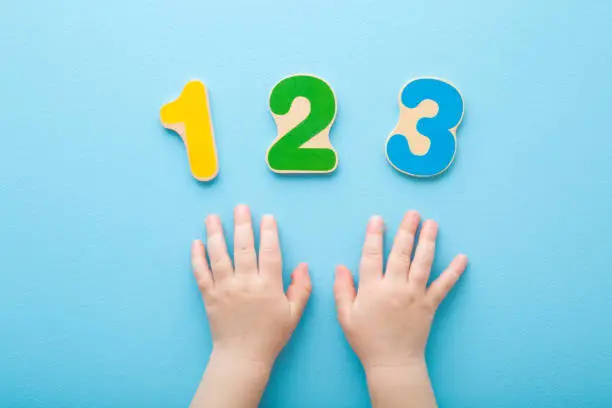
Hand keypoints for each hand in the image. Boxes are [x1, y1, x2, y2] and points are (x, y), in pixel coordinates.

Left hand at [192, 204, 311, 365]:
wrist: (243, 356)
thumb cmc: (271, 335)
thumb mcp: (294, 314)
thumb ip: (301, 288)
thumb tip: (303, 265)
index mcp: (268, 286)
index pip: (269, 252)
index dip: (269, 233)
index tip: (267, 217)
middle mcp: (245, 283)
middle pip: (243, 247)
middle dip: (242, 224)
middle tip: (240, 207)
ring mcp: (225, 288)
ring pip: (219, 255)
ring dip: (215, 234)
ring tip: (212, 217)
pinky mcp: (209, 296)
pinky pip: (201, 273)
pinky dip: (197, 257)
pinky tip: (196, 242)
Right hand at [333, 211, 466, 407]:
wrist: (392, 363)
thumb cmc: (366, 340)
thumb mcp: (345, 316)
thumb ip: (341, 289)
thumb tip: (340, 266)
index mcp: (372, 289)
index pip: (372, 255)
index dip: (373, 235)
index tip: (377, 219)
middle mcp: (395, 287)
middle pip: (401, 253)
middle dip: (406, 230)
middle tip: (412, 213)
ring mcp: (415, 295)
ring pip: (423, 262)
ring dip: (428, 241)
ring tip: (432, 224)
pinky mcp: (430, 305)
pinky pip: (444, 285)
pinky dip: (454, 271)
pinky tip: (462, 257)